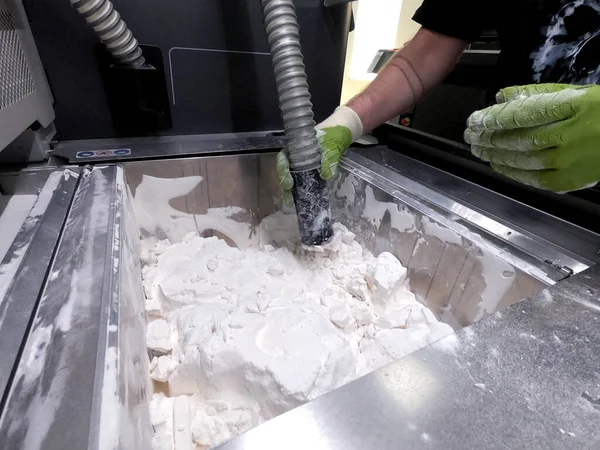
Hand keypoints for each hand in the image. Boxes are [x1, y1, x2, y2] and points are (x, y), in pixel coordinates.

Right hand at [277, 106, 362, 203]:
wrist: (343, 132)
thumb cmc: (334, 134)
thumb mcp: (333, 143)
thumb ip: (330, 158)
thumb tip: (326, 176)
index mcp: (296, 146)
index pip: (283, 158)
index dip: (283, 171)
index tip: (289, 183)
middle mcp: (296, 156)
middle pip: (285, 171)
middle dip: (285, 185)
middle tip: (290, 198)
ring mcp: (302, 164)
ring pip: (292, 178)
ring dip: (290, 191)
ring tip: (292, 203)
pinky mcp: (310, 171)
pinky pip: (303, 181)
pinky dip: (301, 190)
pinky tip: (302, 199)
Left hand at [464, 83, 599, 192]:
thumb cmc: (599, 111)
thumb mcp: (573, 93)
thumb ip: (536, 94)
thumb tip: (500, 97)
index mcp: (572, 105)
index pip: (522, 113)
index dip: (494, 119)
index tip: (474, 120)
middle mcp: (569, 133)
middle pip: (518, 138)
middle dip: (489, 138)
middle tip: (471, 136)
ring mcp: (570, 159)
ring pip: (523, 159)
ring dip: (496, 156)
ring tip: (478, 150)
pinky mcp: (570, 179)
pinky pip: (534, 178)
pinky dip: (512, 172)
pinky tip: (497, 166)